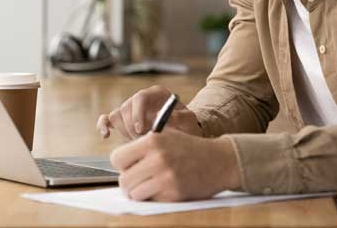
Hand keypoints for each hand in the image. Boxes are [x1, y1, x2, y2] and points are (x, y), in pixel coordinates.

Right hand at [96, 85, 201, 139]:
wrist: (182, 133)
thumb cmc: (186, 125)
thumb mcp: (189, 121)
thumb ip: (181, 117)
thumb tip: (167, 117)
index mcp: (157, 94)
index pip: (141, 97)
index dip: (138, 113)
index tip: (141, 130)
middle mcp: (142, 98)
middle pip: (126, 107)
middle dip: (132, 127)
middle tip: (143, 140)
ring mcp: (131, 109)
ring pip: (117, 115)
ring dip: (124, 131)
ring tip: (139, 140)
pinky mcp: (123, 120)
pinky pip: (107, 118)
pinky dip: (104, 125)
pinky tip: (106, 135)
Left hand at [110, 128, 240, 200]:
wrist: (220, 160)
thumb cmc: (190, 148)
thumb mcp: (167, 136)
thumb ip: (143, 145)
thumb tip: (119, 161)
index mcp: (153, 141)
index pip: (116, 158)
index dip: (123, 164)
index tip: (131, 165)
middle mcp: (157, 159)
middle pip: (123, 180)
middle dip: (130, 181)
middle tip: (140, 178)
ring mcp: (165, 178)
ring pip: (134, 193)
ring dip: (140, 191)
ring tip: (152, 184)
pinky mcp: (173, 194)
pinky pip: (151, 201)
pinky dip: (155, 197)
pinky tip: (166, 188)